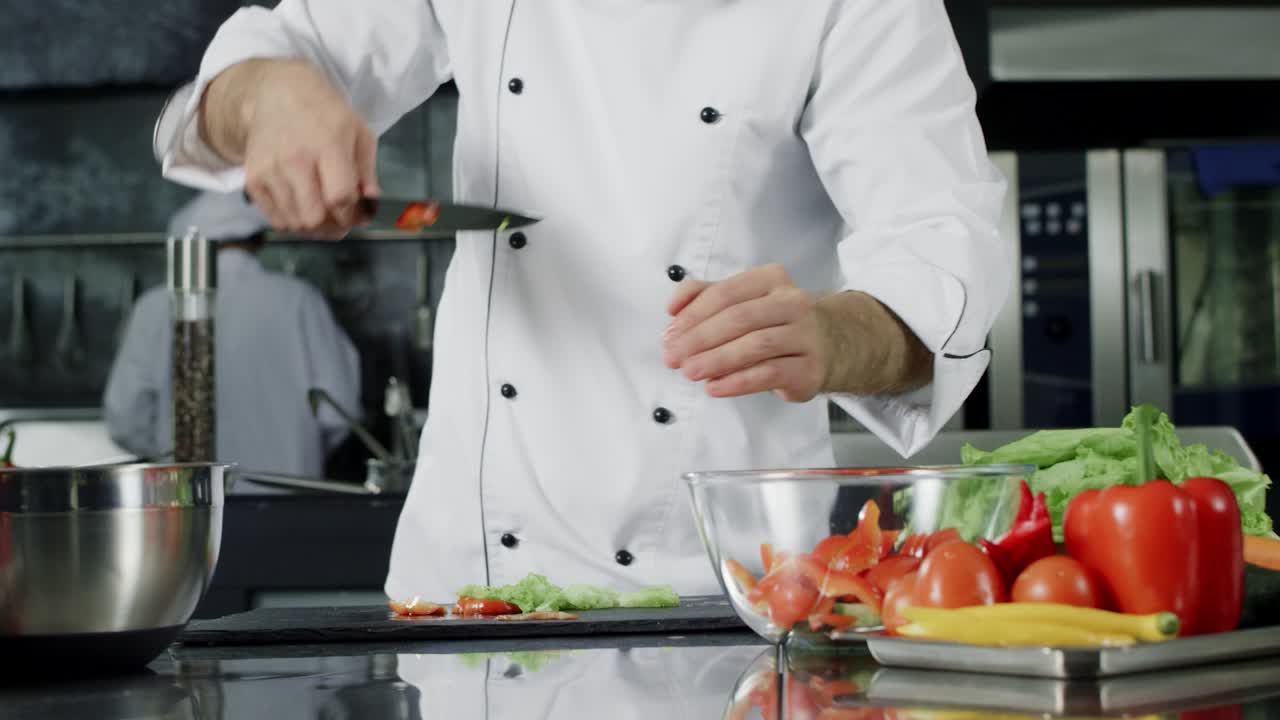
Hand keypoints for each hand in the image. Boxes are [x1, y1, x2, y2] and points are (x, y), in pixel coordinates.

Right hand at [204, 59, 378, 237]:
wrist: (277, 95)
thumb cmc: (325, 114)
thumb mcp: (358, 132)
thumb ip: (367, 170)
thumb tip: (370, 204)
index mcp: (327, 145)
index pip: (339, 197)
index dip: (353, 214)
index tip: (358, 215)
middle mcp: (295, 160)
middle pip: (314, 217)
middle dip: (333, 226)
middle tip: (340, 219)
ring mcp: (270, 171)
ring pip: (294, 224)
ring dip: (313, 227)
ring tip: (323, 214)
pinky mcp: (253, 180)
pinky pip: (275, 220)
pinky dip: (292, 222)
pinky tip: (303, 208)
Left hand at [662, 264, 828, 401]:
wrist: (824, 347)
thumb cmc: (772, 323)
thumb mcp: (739, 302)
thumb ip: (703, 296)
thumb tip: (674, 307)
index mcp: (770, 279)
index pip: (725, 294)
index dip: (693, 315)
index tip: (670, 335)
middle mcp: (792, 303)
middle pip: (738, 318)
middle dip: (699, 339)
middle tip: (673, 357)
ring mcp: (804, 335)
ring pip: (755, 345)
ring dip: (716, 360)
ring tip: (690, 372)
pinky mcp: (808, 367)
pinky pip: (769, 373)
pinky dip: (737, 382)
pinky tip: (714, 387)